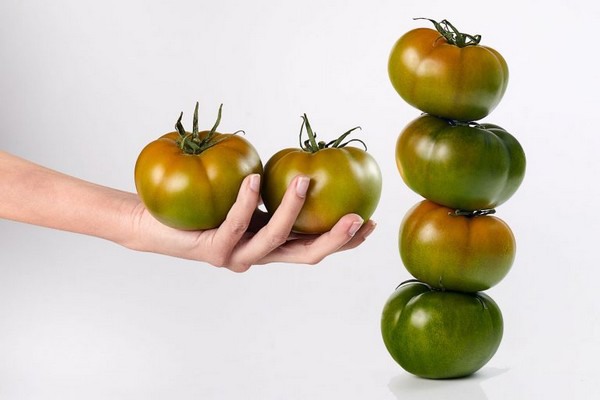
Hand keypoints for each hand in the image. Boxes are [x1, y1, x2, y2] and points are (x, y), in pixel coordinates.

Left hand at [127, 174, 375, 271]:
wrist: (153, 223)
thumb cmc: (201, 205)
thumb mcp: (244, 197)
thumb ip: (271, 192)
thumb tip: (301, 165)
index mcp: (269, 245)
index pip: (314, 247)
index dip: (345, 241)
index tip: (371, 222)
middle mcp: (257, 256)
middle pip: (304, 255)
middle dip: (334, 239)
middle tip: (358, 218)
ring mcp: (236, 257)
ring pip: (272, 240)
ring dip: (292, 211)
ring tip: (303, 181)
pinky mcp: (213, 250)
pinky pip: (235, 224)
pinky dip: (246, 201)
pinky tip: (254, 179)